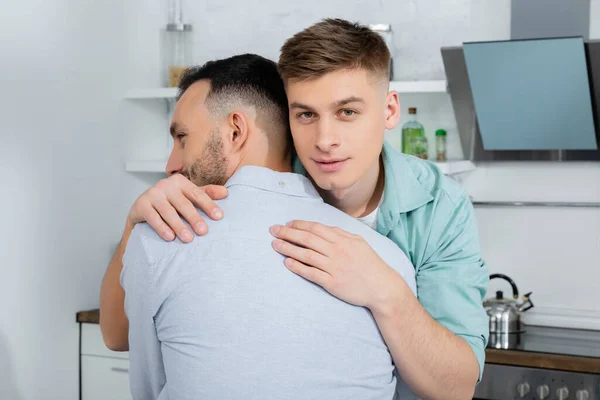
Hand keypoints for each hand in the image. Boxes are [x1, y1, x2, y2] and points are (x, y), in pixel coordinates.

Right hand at [127, 174, 227, 241]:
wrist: (142, 209)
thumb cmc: (170, 203)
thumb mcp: (188, 196)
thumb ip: (206, 194)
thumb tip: (226, 193)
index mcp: (180, 182)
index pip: (197, 194)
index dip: (209, 205)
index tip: (219, 217)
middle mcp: (165, 185)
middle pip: (183, 203)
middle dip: (194, 218)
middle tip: (203, 232)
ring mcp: (152, 194)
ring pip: (168, 211)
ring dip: (178, 225)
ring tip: (188, 238)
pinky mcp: (140, 205)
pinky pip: (152, 217)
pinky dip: (161, 227)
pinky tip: (170, 237)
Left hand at [269, 220, 400, 309]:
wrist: (381, 287)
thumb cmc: (370, 264)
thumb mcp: (359, 242)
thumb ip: (341, 234)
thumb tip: (324, 228)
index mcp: (342, 240)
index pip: (316, 229)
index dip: (299, 225)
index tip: (287, 224)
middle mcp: (337, 251)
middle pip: (308, 239)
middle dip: (288, 233)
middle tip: (273, 230)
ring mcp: (334, 267)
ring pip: (306, 255)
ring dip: (288, 249)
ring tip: (275, 245)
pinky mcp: (332, 283)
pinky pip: (311, 273)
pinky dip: (298, 267)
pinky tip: (287, 263)